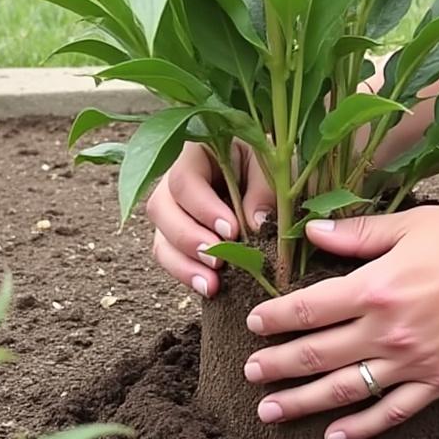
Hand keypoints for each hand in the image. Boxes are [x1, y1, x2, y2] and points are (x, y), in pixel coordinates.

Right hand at [147, 140, 273, 296]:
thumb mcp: (277, 167)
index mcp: (198, 151)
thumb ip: (265, 189)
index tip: (232, 231)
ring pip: (160, 237)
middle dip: (188, 238)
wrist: (278, 176)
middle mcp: (176, 178)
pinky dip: (186, 273)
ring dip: (183, 264)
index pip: (184, 178)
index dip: (203, 208)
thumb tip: (255, 222)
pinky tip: (208, 287)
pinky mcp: (179, 235)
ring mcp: (174, 209)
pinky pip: (169, 256)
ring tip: (211, 284)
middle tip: (218, 260)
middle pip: (161, 208)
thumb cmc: (277, 165)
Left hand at [240, 206, 438, 438]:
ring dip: (303, 402)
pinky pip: (393, 412)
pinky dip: (362, 428)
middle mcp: (388, 330)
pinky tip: (335, 437)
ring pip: (345, 389)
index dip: (275, 318)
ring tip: (271, 411)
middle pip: (317, 354)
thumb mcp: (412, 224)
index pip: (308, 309)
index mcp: (376, 287)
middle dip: (277, 365)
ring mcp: (414, 362)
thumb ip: (358, 234)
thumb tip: (312, 231)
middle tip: (250, 373)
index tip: (253, 325)